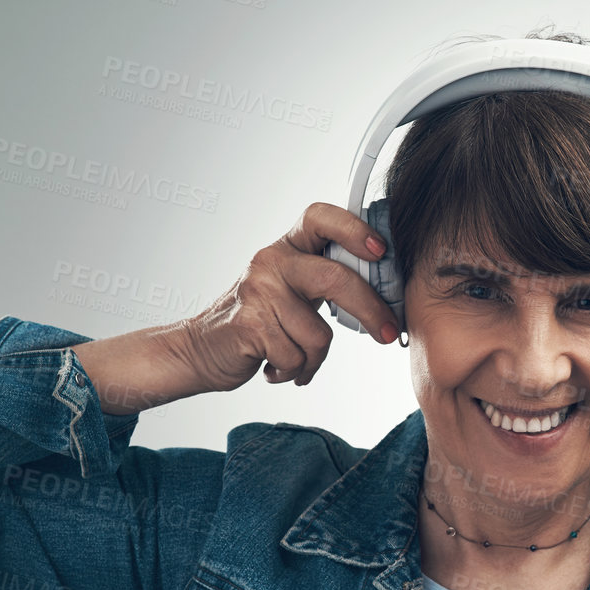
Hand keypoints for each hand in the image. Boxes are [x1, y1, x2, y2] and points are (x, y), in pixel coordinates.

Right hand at [169, 202, 398, 391]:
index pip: (321, 217)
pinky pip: (297, 357)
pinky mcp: (250, 325)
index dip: (354, 230)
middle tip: (388, 335)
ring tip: (294, 359)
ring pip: (318, 335)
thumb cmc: (259, 322)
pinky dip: (294, 371)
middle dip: (371, 311)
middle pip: (335, 279)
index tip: (380, 251)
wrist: (201, 349)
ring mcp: (259, 292)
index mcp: (287, 247)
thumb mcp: (293, 290)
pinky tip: (275, 366)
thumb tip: (387, 291)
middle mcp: (272, 262)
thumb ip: (327, 280)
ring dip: (313, 359)